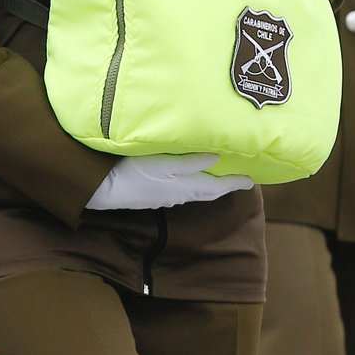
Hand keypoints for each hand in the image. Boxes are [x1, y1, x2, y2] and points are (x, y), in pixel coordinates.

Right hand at [85, 152, 254, 209]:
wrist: (104, 188)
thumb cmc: (134, 171)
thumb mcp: (164, 163)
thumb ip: (191, 162)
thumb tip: (218, 157)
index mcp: (185, 186)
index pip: (216, 186)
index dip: (234, 183)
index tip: (251, 180)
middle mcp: (179, 195)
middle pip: (208, 191)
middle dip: (224, 186)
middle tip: (240, 179)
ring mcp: (166, 197)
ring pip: (195, 192)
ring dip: (210, 185)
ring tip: (219, 176)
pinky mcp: (154, 195)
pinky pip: (182, 191)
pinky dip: (193, 184)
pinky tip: (190, 178)